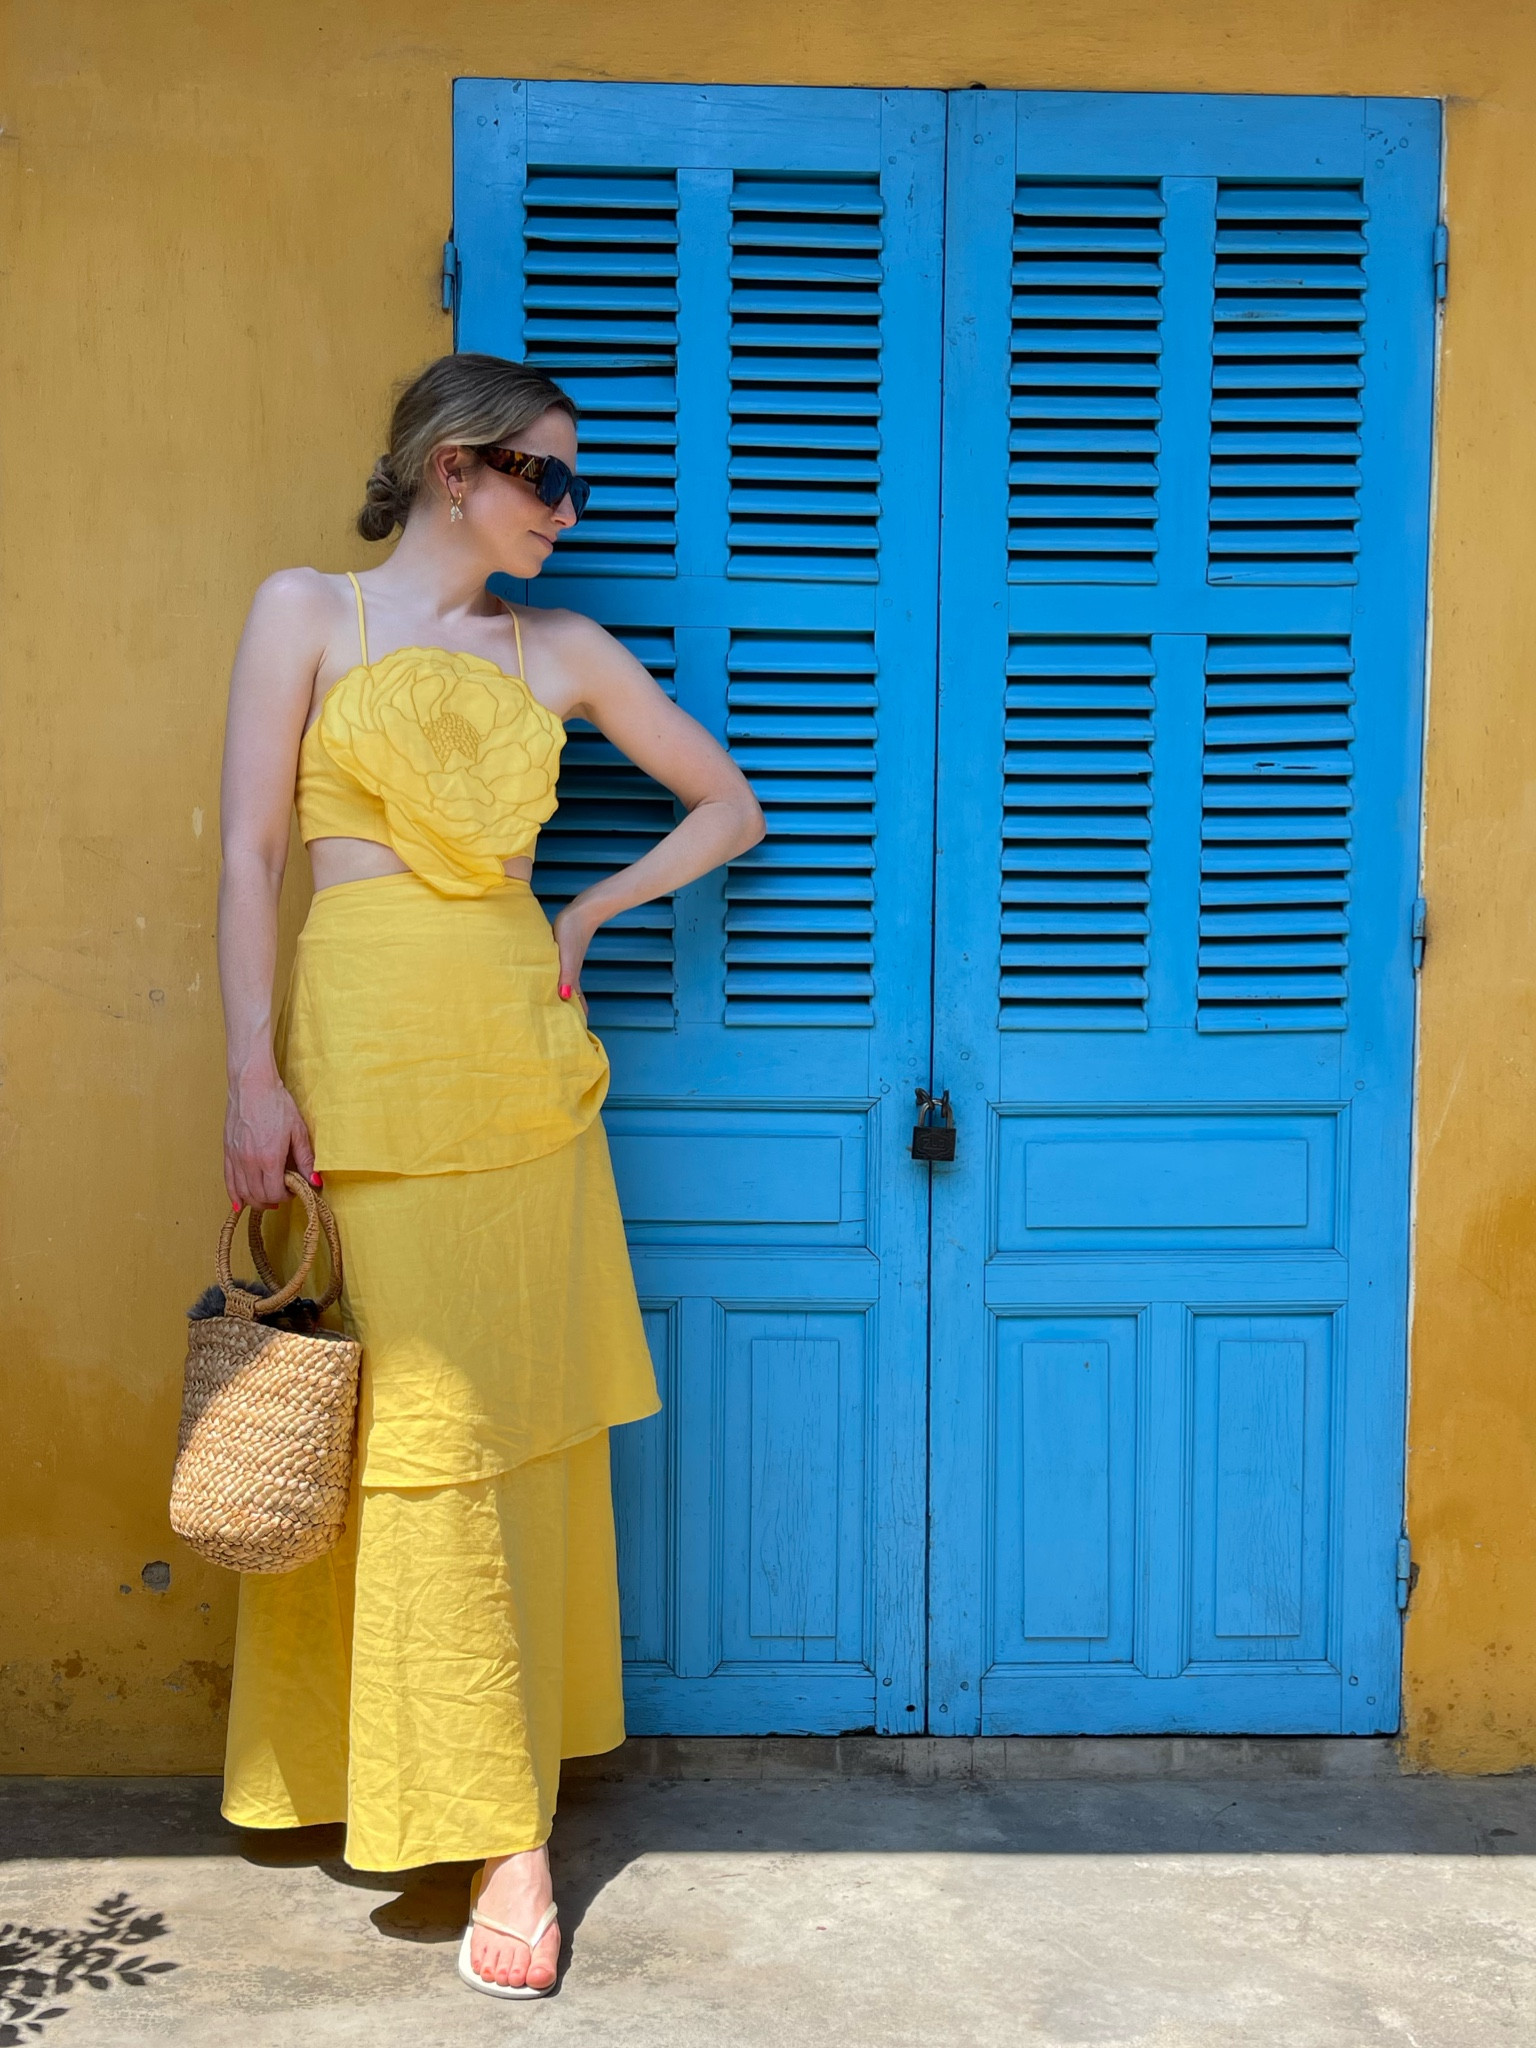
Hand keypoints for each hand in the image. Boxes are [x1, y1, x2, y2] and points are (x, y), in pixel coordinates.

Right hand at [225, 1070, 317, 1209]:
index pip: (275, 1193)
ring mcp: (235, 1157)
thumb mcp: (298, 1131)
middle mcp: (249, 1162)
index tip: (294, 1190)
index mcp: (269, 1158)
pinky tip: (239, 1202)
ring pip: (242, 1192)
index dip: (286, 1196)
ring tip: (266, 1199)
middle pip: (258, 1196)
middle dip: (272, 1201)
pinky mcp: (227, 1152)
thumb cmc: (276, 1104)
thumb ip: (306, 1159)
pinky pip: (228, 1181)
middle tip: (283, 1194)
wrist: (252, 1086)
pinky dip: (234, 1194)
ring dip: (255, 1201)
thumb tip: (315, 1181)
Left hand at [551, 902, 593, 1021]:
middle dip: (566, 1013)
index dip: (576, 1018)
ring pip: (564, 987)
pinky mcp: (563, 955)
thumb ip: (566, 976)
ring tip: (550, 1011)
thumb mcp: (566, 956)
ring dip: (559, 999)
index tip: (573, 1035)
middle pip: (569, 998)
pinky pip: (559, 975)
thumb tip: (565, 997)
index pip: (576, 1003)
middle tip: (557, 1028)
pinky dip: (555, 983)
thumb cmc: (573, 931)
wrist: (582, 911)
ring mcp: (567, 964)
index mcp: (572, 977)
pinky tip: (548, 982)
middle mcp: (570, 974)